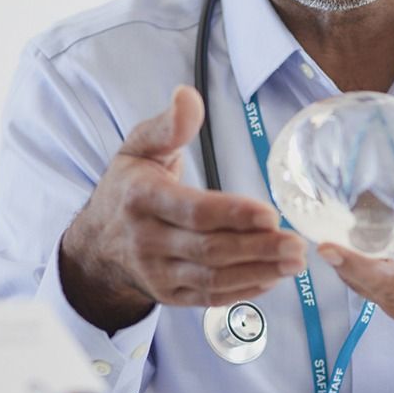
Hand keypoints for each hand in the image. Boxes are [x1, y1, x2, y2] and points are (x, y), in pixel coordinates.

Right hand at [59, 85, 305, 332]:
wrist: (95, 242)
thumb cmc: (127, 188)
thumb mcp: (138, 148)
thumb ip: (168, 125)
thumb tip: (188, 95)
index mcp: (142, 199)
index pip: (194, 211)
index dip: (234, 214)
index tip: (270, 214)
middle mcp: (147, 240)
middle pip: (210, 249)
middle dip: (258, 248)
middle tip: (297, 244)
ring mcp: (157, 273)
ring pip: (213, 278)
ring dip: (258, 272)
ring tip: (295, 262)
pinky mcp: (169, 296)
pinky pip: (210, 297)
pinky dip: (243, 290)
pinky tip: (273, 278)